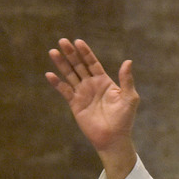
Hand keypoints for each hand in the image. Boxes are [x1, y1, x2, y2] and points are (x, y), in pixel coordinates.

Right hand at [46, 38, 138, 178]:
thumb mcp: (129, 97)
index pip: (92, 63)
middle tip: (63, 41)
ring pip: (70, 75)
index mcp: (104, 81)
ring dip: (61, 64)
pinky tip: (50, 74)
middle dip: (71, 54)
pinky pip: (64, 91)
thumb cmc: (124, 118)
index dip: (85, 52)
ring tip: (53, 51)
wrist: (113, 138)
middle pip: (79, 65)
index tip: (78, 41)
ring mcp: (82, 94)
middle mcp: (92, 85)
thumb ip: (127, 80)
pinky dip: (57, 83)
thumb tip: (128, 61)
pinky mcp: (75, 104)